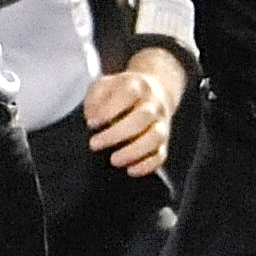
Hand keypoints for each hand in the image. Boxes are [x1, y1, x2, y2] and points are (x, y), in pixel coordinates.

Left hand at [84, 48, 186, 177]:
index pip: (129, 94)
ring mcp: (161, 123)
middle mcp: (153, 104)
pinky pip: (161, 155)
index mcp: (138, 86)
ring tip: (114, 160)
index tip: (91, 123)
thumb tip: (92, 117)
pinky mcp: (163, 142)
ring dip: (134, 151)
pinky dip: (147, 165)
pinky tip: (131, 170)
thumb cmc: (121, 92)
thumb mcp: (104, 85)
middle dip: (117, 133)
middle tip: (94, 144)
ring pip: (156, 137)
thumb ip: (95, 98)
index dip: (109, 109)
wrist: (154, 92)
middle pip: (143, 117)